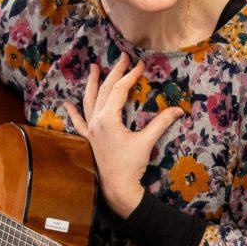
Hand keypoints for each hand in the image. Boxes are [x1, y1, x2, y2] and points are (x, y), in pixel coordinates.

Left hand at [63, 55, 183, 216]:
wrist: (117, 188)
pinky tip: (67, 104)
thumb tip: (179, 110)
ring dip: (91, 83)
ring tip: (93, 67)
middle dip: (114, 72)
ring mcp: (90, 130)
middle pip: (104, 90)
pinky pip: (78, 123)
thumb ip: (161, 123)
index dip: (130, 76)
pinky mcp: (89, 140)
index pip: (119, 90)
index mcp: (108, 119)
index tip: (140, 65)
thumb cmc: (130, 166)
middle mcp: (96, 121)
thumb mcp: (147, 142)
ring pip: (89, 101)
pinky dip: (72, 113)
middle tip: (122, 57)